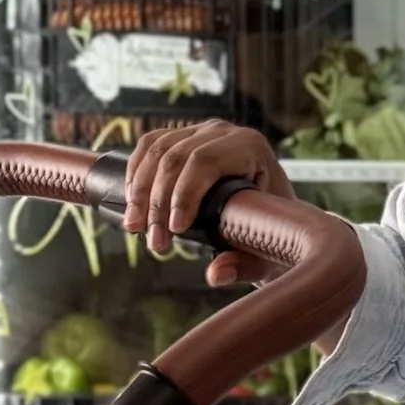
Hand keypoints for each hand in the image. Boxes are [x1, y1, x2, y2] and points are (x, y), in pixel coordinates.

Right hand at [122, 120, 294, 285]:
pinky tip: (132, 203)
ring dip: (140, 192)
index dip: (183, 194)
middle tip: (155, 242)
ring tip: (135, 228)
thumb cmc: (273, 235)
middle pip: (175, 157)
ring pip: (156, 151)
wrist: (273, 217)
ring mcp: (201, 131)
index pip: (206, 162)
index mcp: (250, 147)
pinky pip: (149, 145)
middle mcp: (225, 132)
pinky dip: (135, 174)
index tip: (175, 230)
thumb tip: (214, 274)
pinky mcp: (182, 136)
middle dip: (158, 202)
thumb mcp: (264, 253)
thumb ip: (244, 265)